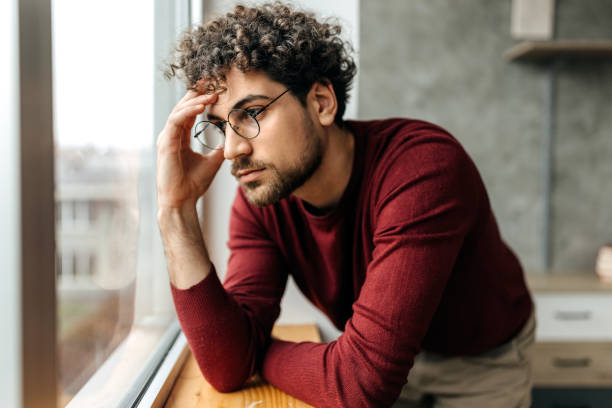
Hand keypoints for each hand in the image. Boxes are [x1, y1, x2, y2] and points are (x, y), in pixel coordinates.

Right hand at [156, 91, 223, 209]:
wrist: (182, 202)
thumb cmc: (193, 184)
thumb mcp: (212, 162)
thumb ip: (219, 149)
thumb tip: (233, 140)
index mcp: (179, 138)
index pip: (189, 112)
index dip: (200, 99)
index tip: (214, 88)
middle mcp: (171, 135)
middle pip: (182, 107)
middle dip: (196, 92)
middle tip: (210, 79)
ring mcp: (166, 138)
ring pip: (179, 111)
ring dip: (195, 101)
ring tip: (211, 93)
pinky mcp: (165, 144)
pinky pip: (176, 121)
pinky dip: (188, 112)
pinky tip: (201, 107)